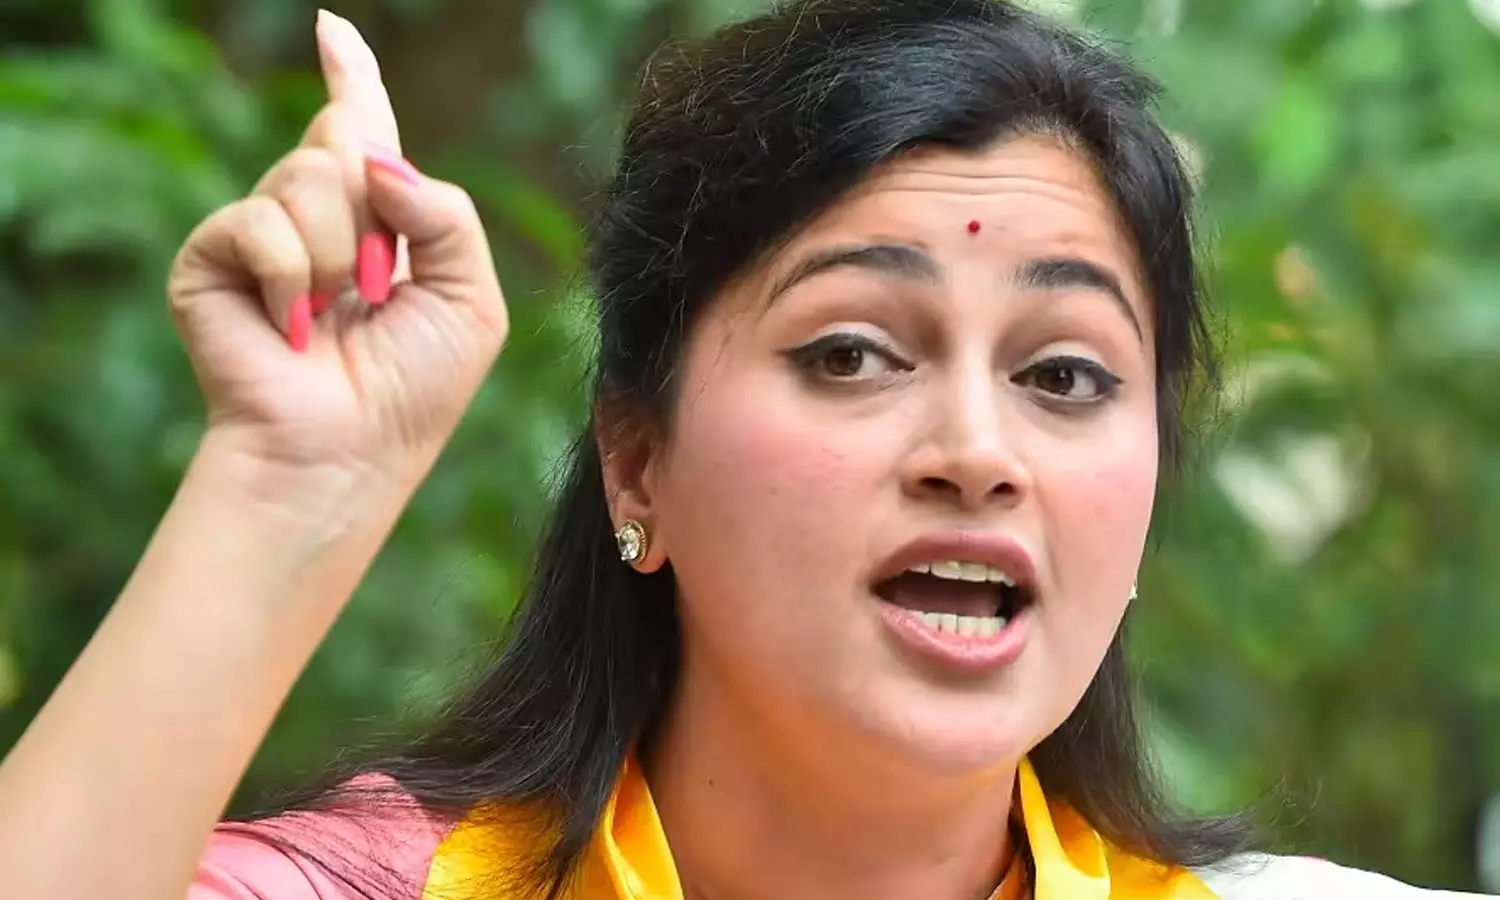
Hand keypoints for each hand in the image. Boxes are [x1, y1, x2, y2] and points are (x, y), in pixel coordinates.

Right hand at [167, 11, 507, 489]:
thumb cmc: (415, 388)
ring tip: (336, 316)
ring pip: (310, 176)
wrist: (349, 451)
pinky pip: (261, 223)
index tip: (331, 29)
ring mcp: (262, 233)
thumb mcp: (470, 296)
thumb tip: (372, 156)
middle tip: (378, 287)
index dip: (352, 77)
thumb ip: (445, 211)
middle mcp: (318, 215)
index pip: (364, 127)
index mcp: (382, 220)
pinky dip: (293, 279)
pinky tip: (291, 329)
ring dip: (343, 255)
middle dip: (377, 212)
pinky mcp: (214, 258)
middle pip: (345, 140)